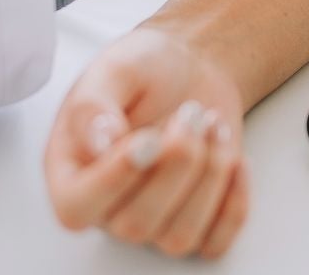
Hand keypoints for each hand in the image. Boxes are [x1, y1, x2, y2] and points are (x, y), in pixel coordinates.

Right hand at [45, 28, 248, 258]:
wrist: (191, 67)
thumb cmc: (145, 69)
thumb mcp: (114, 69)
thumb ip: (93, 105)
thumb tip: (96, 144)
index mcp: (72, 171)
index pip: (77, 207)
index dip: (114, 180)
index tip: (149, 137)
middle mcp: (108, 206)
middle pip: (136, 225)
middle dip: (176, 164)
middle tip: (191, 113)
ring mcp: (153, 219)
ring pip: (179, 237)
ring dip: (208, 177)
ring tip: (212, 124)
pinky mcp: (197, 221)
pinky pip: (215, 242)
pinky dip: (234, 203)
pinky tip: (236, 157)